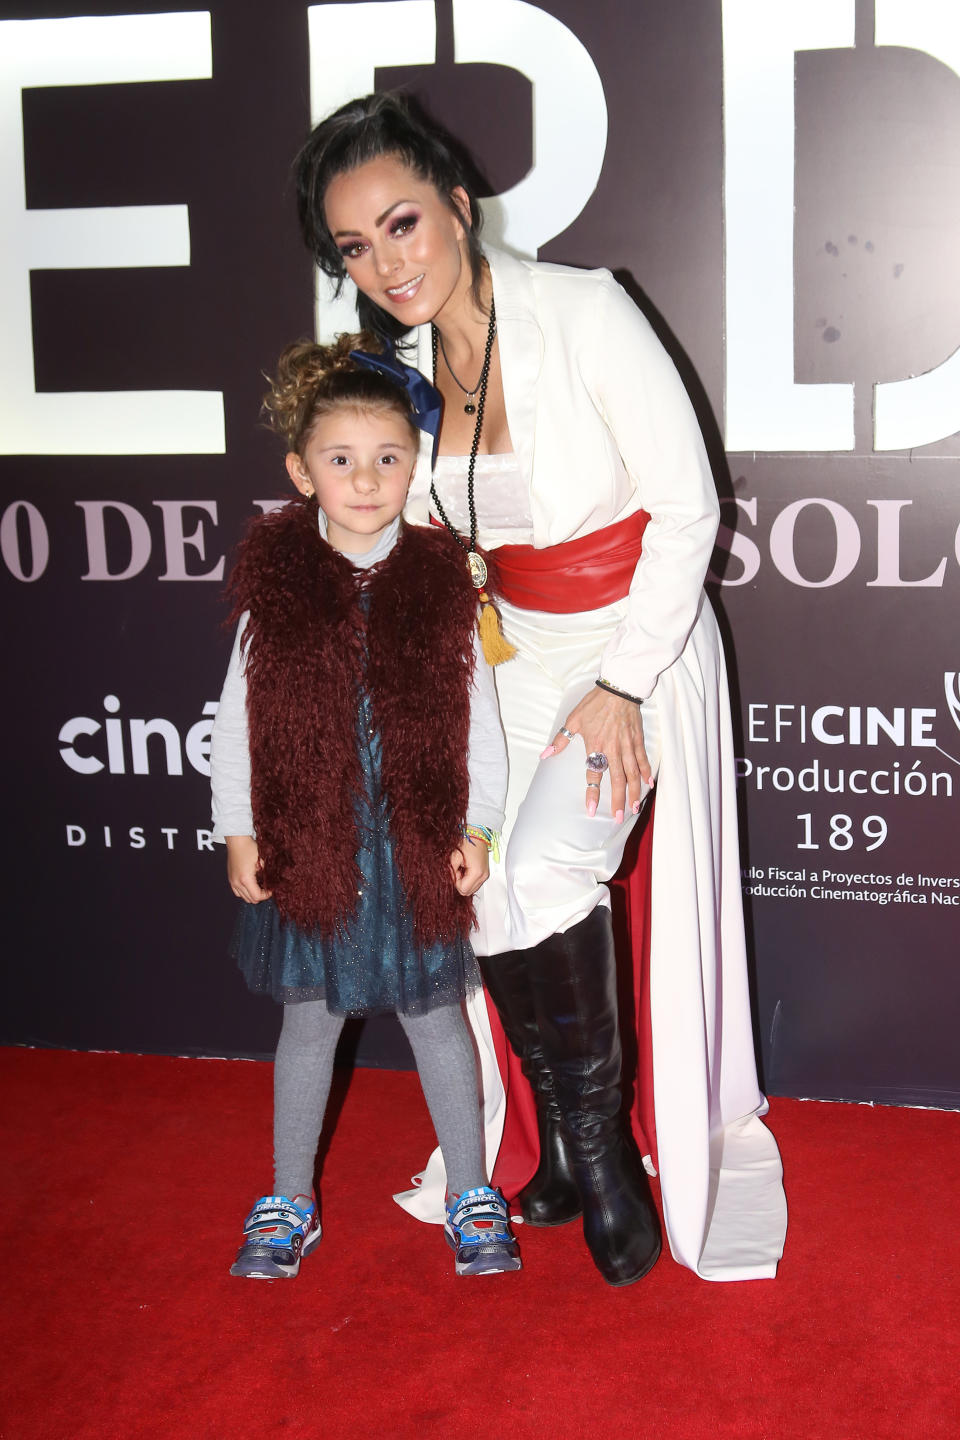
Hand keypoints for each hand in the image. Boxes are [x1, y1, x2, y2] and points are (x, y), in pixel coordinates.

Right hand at [225, 835, 271, 902]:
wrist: (237, 841)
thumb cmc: (249, 848)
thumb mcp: (262, 860)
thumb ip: (268, 873)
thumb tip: (274, 881)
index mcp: (246, 879)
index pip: (257, 896)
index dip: (266, 895)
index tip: (271, 889)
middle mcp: (237, 883)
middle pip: (250, 900)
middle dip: (260, 896)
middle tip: (267, 888)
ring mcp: (232, 881)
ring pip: (243, 897)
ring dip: (252, 895)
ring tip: (260, 886)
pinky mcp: (230, 879)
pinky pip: (237, 892)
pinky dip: (245, 892)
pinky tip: (251, 885)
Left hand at [449, 837, 490, 895]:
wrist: (477, 834)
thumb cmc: (467, 842)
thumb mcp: (454, 856)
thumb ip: (450, 871)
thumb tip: (448, 880)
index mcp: (477, 873)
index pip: (463, 889)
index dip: (455, 881)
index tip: (455, 870)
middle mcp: (483, 876)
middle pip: (467, 891)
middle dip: (460, 882)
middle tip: (458, 869)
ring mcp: (485, 875)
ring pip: (471, 888)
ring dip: (464, 881)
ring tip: (462, 868)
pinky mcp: (485, 873)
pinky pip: (474, 883)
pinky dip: (468, 878)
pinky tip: (467, 868)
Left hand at [542, 688, 651, 820]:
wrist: (618, 688)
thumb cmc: (595, 704)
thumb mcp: (574, 720)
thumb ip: (561, 740)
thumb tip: (545, 755)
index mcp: (596, 746)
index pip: (593, 775)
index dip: (592, 794)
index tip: (591, 810)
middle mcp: (613, 750)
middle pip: (617, 780)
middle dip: (618, 801)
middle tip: (618, 817)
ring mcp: (627, 746)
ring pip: (632, 774)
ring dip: (633, 792)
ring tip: (634, 807)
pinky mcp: (637, 740)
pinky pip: (642, 759)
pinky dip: (646, 772)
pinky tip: (648, 784)